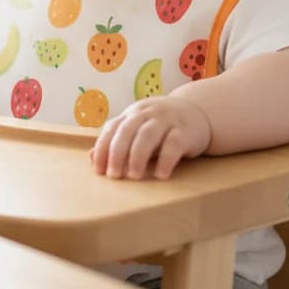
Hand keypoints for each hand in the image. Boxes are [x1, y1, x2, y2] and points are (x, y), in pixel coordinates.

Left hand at [90, 95, 211, 179]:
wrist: (196, 112)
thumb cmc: (160, 127)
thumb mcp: (137, 131)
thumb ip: (117, 143)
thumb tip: (91, 158)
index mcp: (132, 114)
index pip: (112, 128)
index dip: (103, 148)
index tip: (99, 171)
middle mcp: (147, 114)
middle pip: (127, 130)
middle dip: (117, 153)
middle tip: (114, 176)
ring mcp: (166, 120)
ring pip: (148, 135)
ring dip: (138, 156)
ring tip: (134, 176)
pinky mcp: (185, 131)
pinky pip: (174, 143)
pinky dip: (165, 159)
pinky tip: (160, 174)